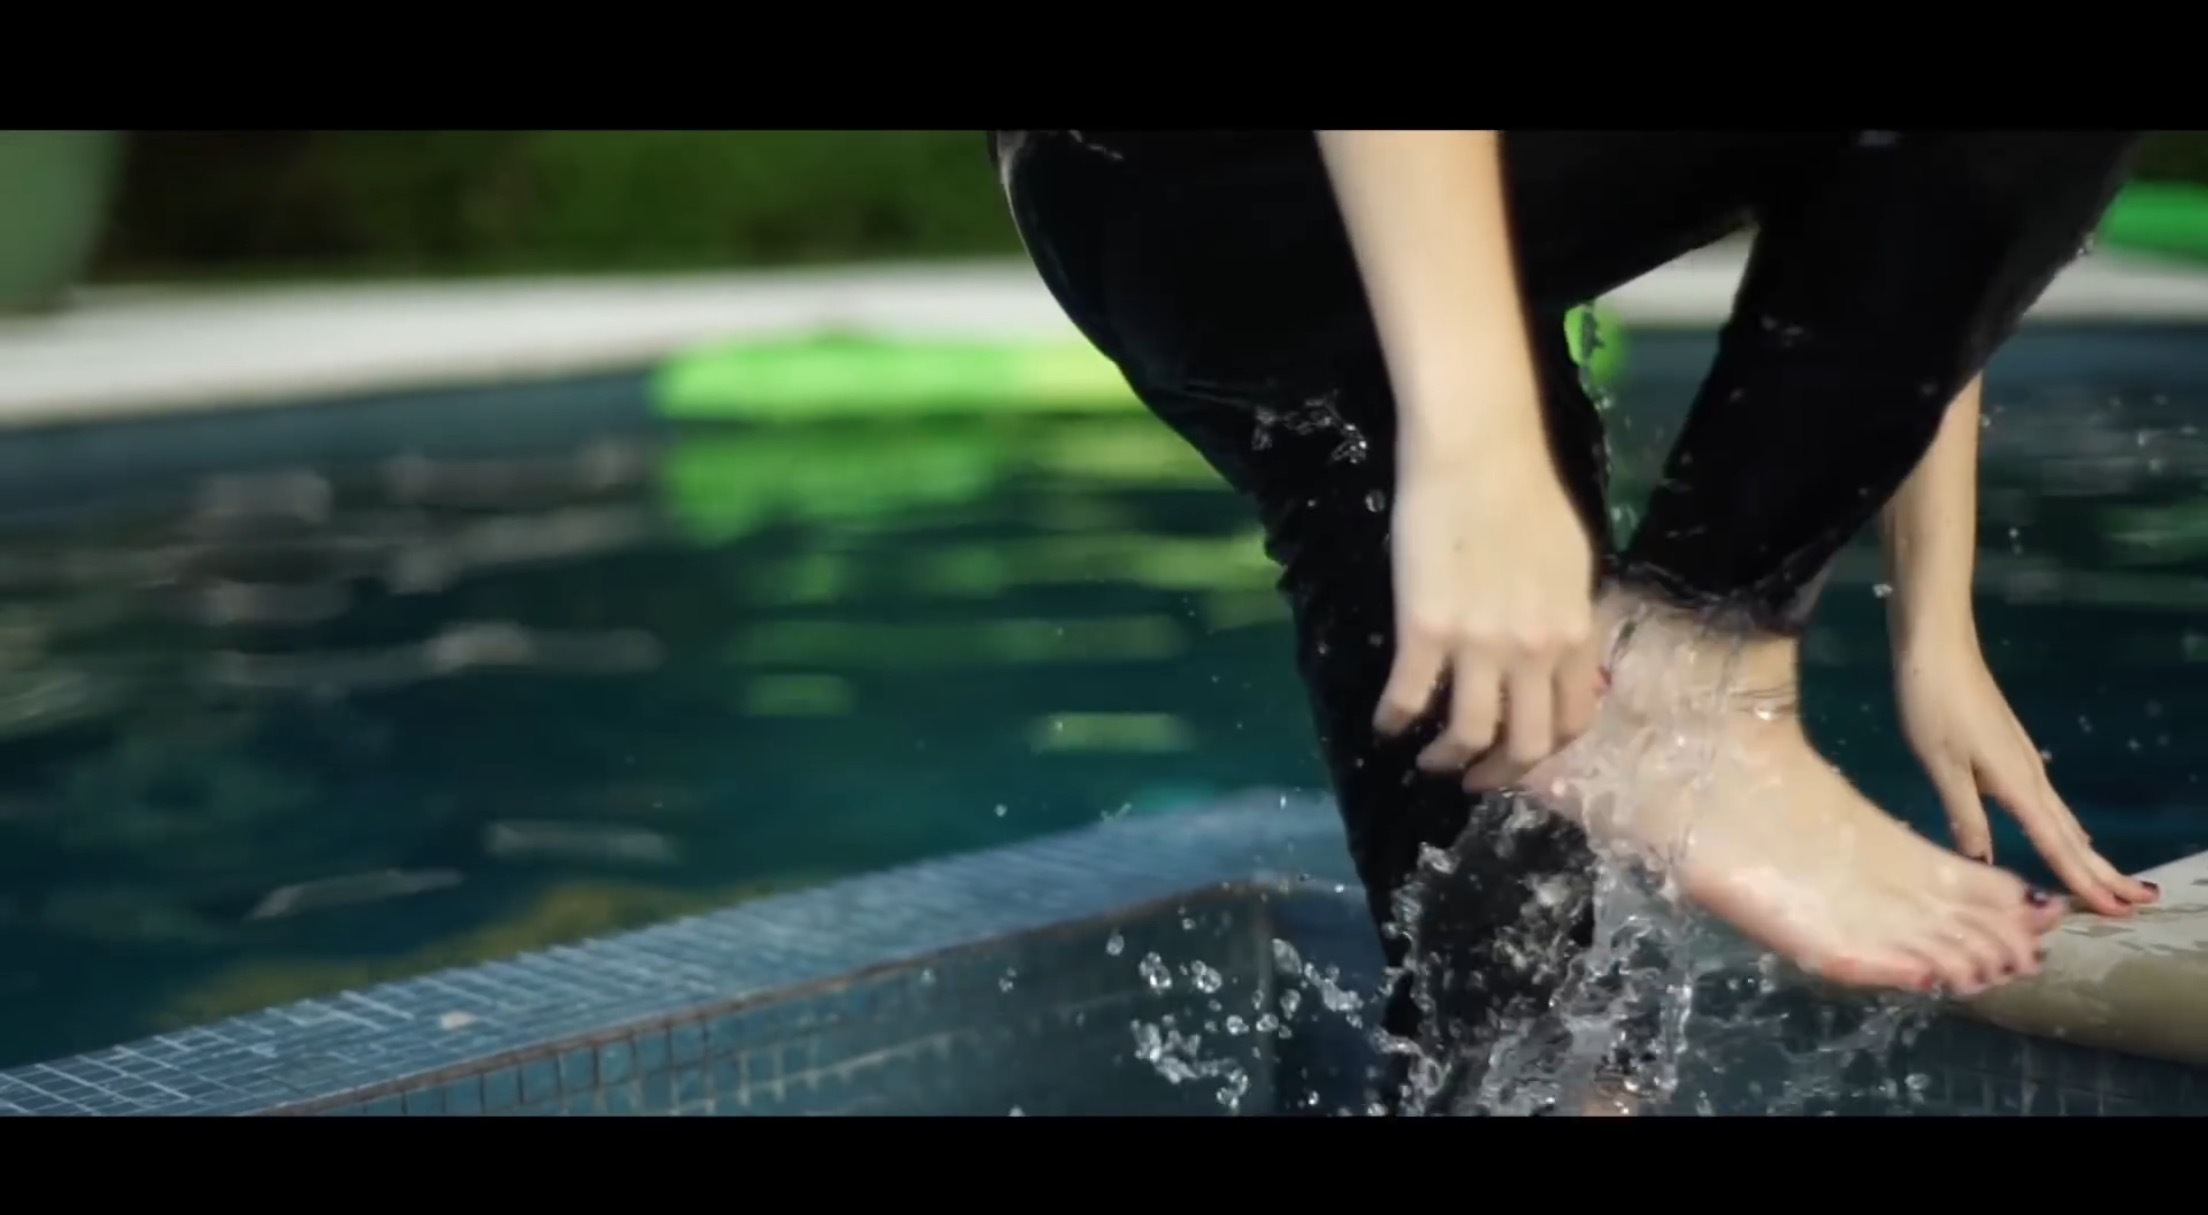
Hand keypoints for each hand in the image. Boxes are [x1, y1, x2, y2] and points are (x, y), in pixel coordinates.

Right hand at [1376, 431, 1600, 790]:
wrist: (1478, 454)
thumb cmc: (1527, 492)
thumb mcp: (1571, 564)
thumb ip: (1565, 616)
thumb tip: (1557, 650)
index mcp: (1573, 634)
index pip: (1572, 720)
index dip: (1546, 751)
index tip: (1521, 756)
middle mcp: (1534, 651)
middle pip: (1524, 744)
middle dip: (1498, 774)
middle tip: (1473, 777)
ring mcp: (1479, 645)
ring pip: (1468, 734)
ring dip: (1447, 759)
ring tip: (1429, 759)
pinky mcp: (1425, 631)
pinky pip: (1407, 697)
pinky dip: (1393, 721)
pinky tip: (1384, 724)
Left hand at [1894, 634, 2159, 915]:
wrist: (1937, 649)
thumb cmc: (1933, 705)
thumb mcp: (1941, 765)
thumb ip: (1965, 815)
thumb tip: (1985, 863)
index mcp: (2017, 784)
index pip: (2056, 844)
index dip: (2083, 880)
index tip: (2116, 910)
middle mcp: (2031, 775)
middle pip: (2073, 834)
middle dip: (2103, 871)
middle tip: (2136, 904)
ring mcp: (2024, 760)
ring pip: (2064, 817)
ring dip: (2087, 852)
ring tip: (2109, 880)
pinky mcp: (2012, 749)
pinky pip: (2047, 802)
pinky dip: (2064, 827)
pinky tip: (2063, 832)